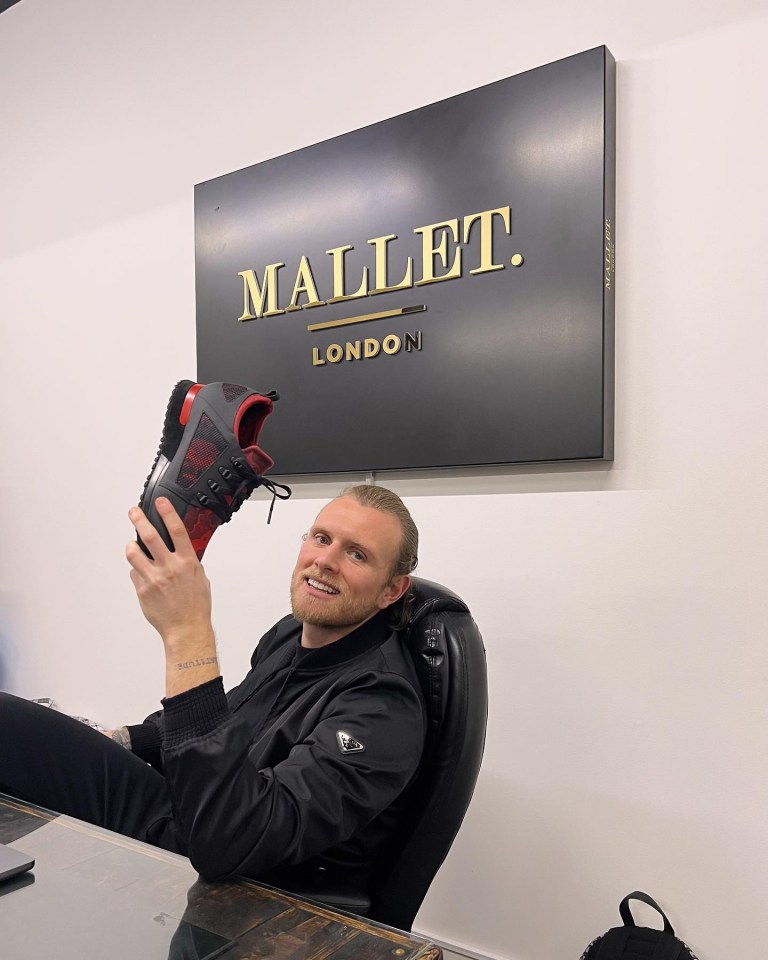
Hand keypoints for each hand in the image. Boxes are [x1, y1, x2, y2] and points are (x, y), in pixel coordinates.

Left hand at [126, 498, 218, 696]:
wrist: (186, 629)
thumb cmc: (195, 606)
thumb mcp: (200, 578)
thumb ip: (189, 562)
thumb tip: (182, 551)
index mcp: (187, 562)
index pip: (177, 530)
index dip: (168, 513)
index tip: (161, 502)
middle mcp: (169, 567)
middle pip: (150, 536)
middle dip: (139, 520)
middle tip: (134, 512)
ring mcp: (154, 578)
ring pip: (134, 553)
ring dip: (131, 546)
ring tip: (132, 545)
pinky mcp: (142, 589)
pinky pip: (134, 573)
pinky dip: (137, 570)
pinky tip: (144, 575)